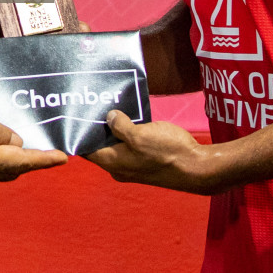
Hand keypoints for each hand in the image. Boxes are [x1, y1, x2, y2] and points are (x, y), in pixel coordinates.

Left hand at [86, 111, 221, 194]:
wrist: (197, 168)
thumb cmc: (167, 153)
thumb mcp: (139, 135)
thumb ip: (120, 126)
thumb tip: (109, 117)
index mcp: (113, 163)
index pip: (87, 149)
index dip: (80, 134)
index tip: (75, 116)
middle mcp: (121, 167)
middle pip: (101, 145)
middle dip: (98, 127)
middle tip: (94, 104)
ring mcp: (134, 164)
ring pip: (118, 144)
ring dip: (116, 128)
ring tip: (111, 106)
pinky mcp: (147, 160)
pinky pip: (133, 144)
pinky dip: (130, 132)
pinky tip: (131, 116)